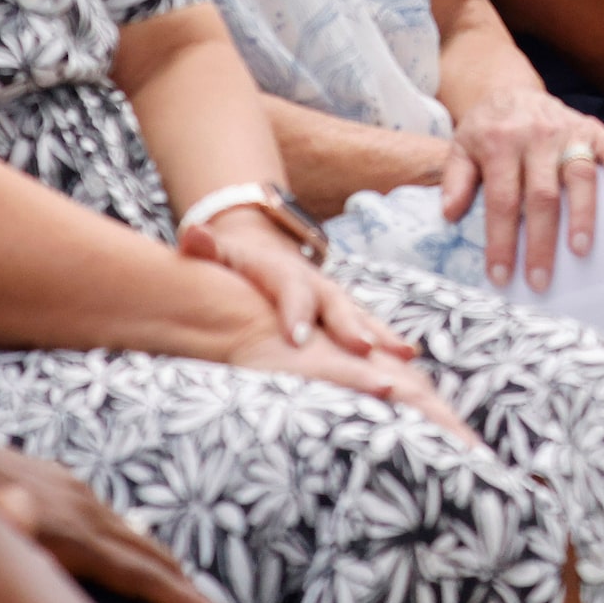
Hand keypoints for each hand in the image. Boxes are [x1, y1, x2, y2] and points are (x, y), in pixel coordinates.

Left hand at [0, 435, 249, 602]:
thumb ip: (12, 540)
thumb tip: (27, 546)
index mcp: (68, 533)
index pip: (145, 578)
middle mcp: (81, 508)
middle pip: (152, 558)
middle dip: (190, 594)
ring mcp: (72, 491)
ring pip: (134, 536)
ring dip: (163, 569)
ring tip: (184, 596)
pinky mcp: (59, 481)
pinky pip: (111, 521)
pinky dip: (134, 546)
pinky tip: (129, 558)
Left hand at [180, 211, 407, 358]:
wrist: (266, 250)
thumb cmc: (239, 263)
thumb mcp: (219, 252)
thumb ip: (205, 247)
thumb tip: (192, 235)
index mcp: (285, 274)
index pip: (291, 290)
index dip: (296, 312)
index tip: (295, 338)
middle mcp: (318, 286)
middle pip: (336, 305)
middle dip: (349, 326)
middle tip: (360, 349)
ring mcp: (337, 301)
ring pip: (363, 318)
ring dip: (382, 337)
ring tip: (403, 356)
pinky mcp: (349, 316)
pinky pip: (373, 331)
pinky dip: (391, 346)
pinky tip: (411, 367)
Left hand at [439, 83, 603, 293]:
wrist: (509, 90)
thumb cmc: (486, 130)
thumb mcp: (460, 148)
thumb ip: (455, 180)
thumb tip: (450, 214)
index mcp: (500, 144)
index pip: (502, 200)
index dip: (502, 240)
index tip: (501, 275)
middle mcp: (535, 136)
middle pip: (541, 195)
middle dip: (542, 242)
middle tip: (540, 279)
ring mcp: (566, 131)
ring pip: (579, 174)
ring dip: (582, 214)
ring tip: (579, 250)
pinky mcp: (590, 127)